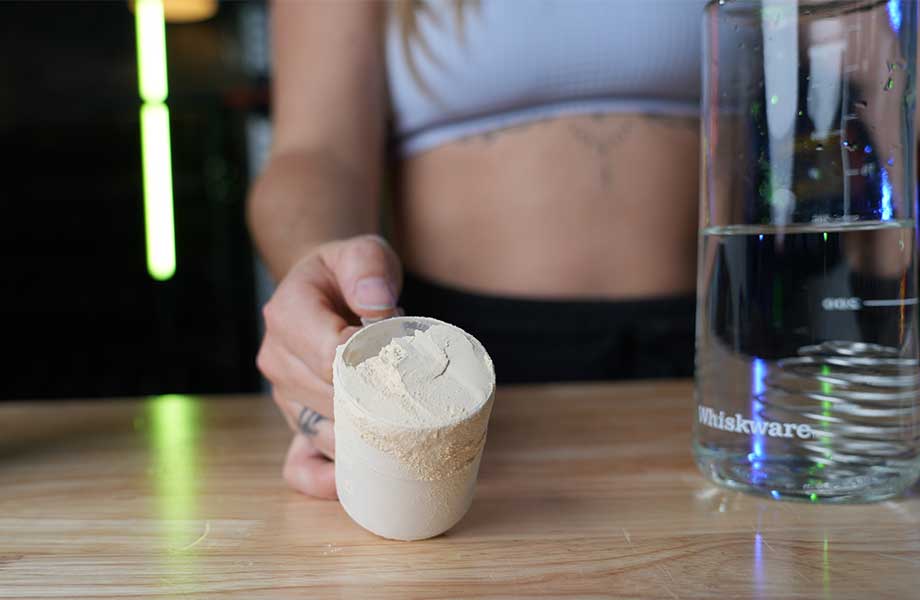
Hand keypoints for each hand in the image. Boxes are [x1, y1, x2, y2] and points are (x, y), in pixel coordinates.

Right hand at [257, 235, 401, 498]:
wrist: (326, 289)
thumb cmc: (349, 273)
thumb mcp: (362, 253)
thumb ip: (369, 268)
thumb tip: (377, 305)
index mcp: (287, 315)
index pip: (328, 355)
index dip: (369, 369)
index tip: (404, 372)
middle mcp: (277, 359)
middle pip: (329, 401)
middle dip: (375, 408)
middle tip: (419, 407)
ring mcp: (284, 396)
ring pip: (321, 434)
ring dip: (362, 442)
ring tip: (405, 438)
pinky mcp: (295, 421)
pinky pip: (298, 466)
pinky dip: (324, 480)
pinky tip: (356, 481)